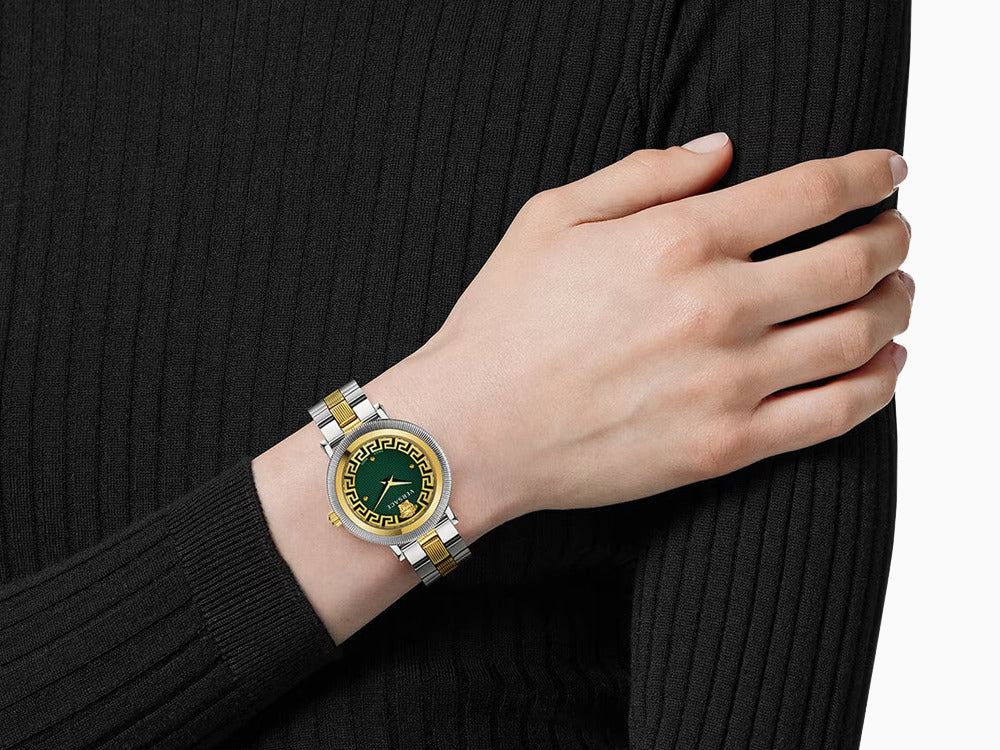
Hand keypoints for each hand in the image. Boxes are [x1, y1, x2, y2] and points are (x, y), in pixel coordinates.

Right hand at [365, 134, 912, 526]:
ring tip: (896, 293)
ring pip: (861, 336)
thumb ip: (644, 174)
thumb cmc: (502, 325)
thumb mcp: (552, 218)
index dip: (868, 173)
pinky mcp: (726, 447)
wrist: (473, 432)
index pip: (814, 192)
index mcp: (676, 240)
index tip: (887, 170)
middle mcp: (716, 307)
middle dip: (893, 238)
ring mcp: (728, 383)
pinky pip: (837, 414)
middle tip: (895, 233)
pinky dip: (881, 384)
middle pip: (857, 262)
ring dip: (897, 305)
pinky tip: (885, 364)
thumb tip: (723, 150)